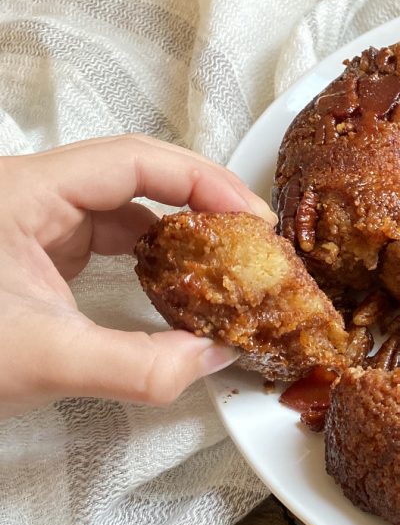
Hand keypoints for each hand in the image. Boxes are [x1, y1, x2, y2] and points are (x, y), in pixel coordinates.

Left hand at [0, 134, 275, 416]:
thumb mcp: (41, 359)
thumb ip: (137, 365)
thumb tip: (211, 360)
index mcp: (25, 192)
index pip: (136, 159)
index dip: (202, 180)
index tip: (248, 215)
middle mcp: (28, 196)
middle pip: (136, 177)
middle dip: (199, 204)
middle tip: (249, 239)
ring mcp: (29, 226)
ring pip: (122, 210)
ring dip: (176, 234)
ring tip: (222, 263)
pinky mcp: (31, 257)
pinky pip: (105, 243)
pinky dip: (147, 262)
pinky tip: (172, 288)